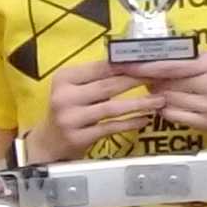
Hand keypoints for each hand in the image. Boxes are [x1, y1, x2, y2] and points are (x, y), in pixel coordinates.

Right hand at [30, 54, 159, 164]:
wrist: (48, 143)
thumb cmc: (68, 110)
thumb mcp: (74, 89)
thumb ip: (96, 78)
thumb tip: (131, 63)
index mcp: (64, 78)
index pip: (100, 67)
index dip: (126, 65)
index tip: (149, 62)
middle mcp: (64, 96)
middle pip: (107, 85)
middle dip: (137, 81)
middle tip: (159, 78)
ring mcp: (70, 118)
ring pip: (111, 108)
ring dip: (139, 104)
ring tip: (159, 100)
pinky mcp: (78, 137)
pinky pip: (110, 128)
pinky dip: (129, 123)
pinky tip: (144, 119)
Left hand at [136, 50, 206, 139]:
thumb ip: (191, 60)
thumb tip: (156, 62)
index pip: (170, 65)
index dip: (144, 66)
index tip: (124, 64)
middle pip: (166, 84)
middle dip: (149, 80)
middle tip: (138, 76)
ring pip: (169, 101)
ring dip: (157, 95)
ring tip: (156, 89)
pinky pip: (176, 117)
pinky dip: (167, 110)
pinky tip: (169, 104)